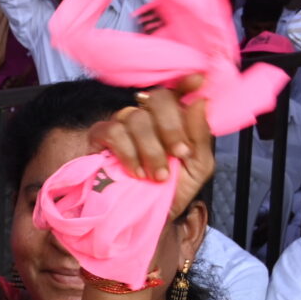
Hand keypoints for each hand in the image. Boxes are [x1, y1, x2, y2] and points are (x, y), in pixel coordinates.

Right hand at [90, 79, 214, 220]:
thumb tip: (200, 101)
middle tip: (179, 155)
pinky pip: (113, 131)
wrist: (145, 218)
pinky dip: (128, 152)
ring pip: (136, 117)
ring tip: (157, 176)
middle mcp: (148, 116)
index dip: (185, 82)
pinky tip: (135, 172)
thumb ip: (200, 136)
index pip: (178, 91)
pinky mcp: (100, 136)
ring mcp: (123, 123)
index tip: (197, 81)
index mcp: (174, 119)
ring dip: (151, 149)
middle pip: (158, 98)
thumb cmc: (172, 191)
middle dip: (172, 128)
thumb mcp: (197, 167)